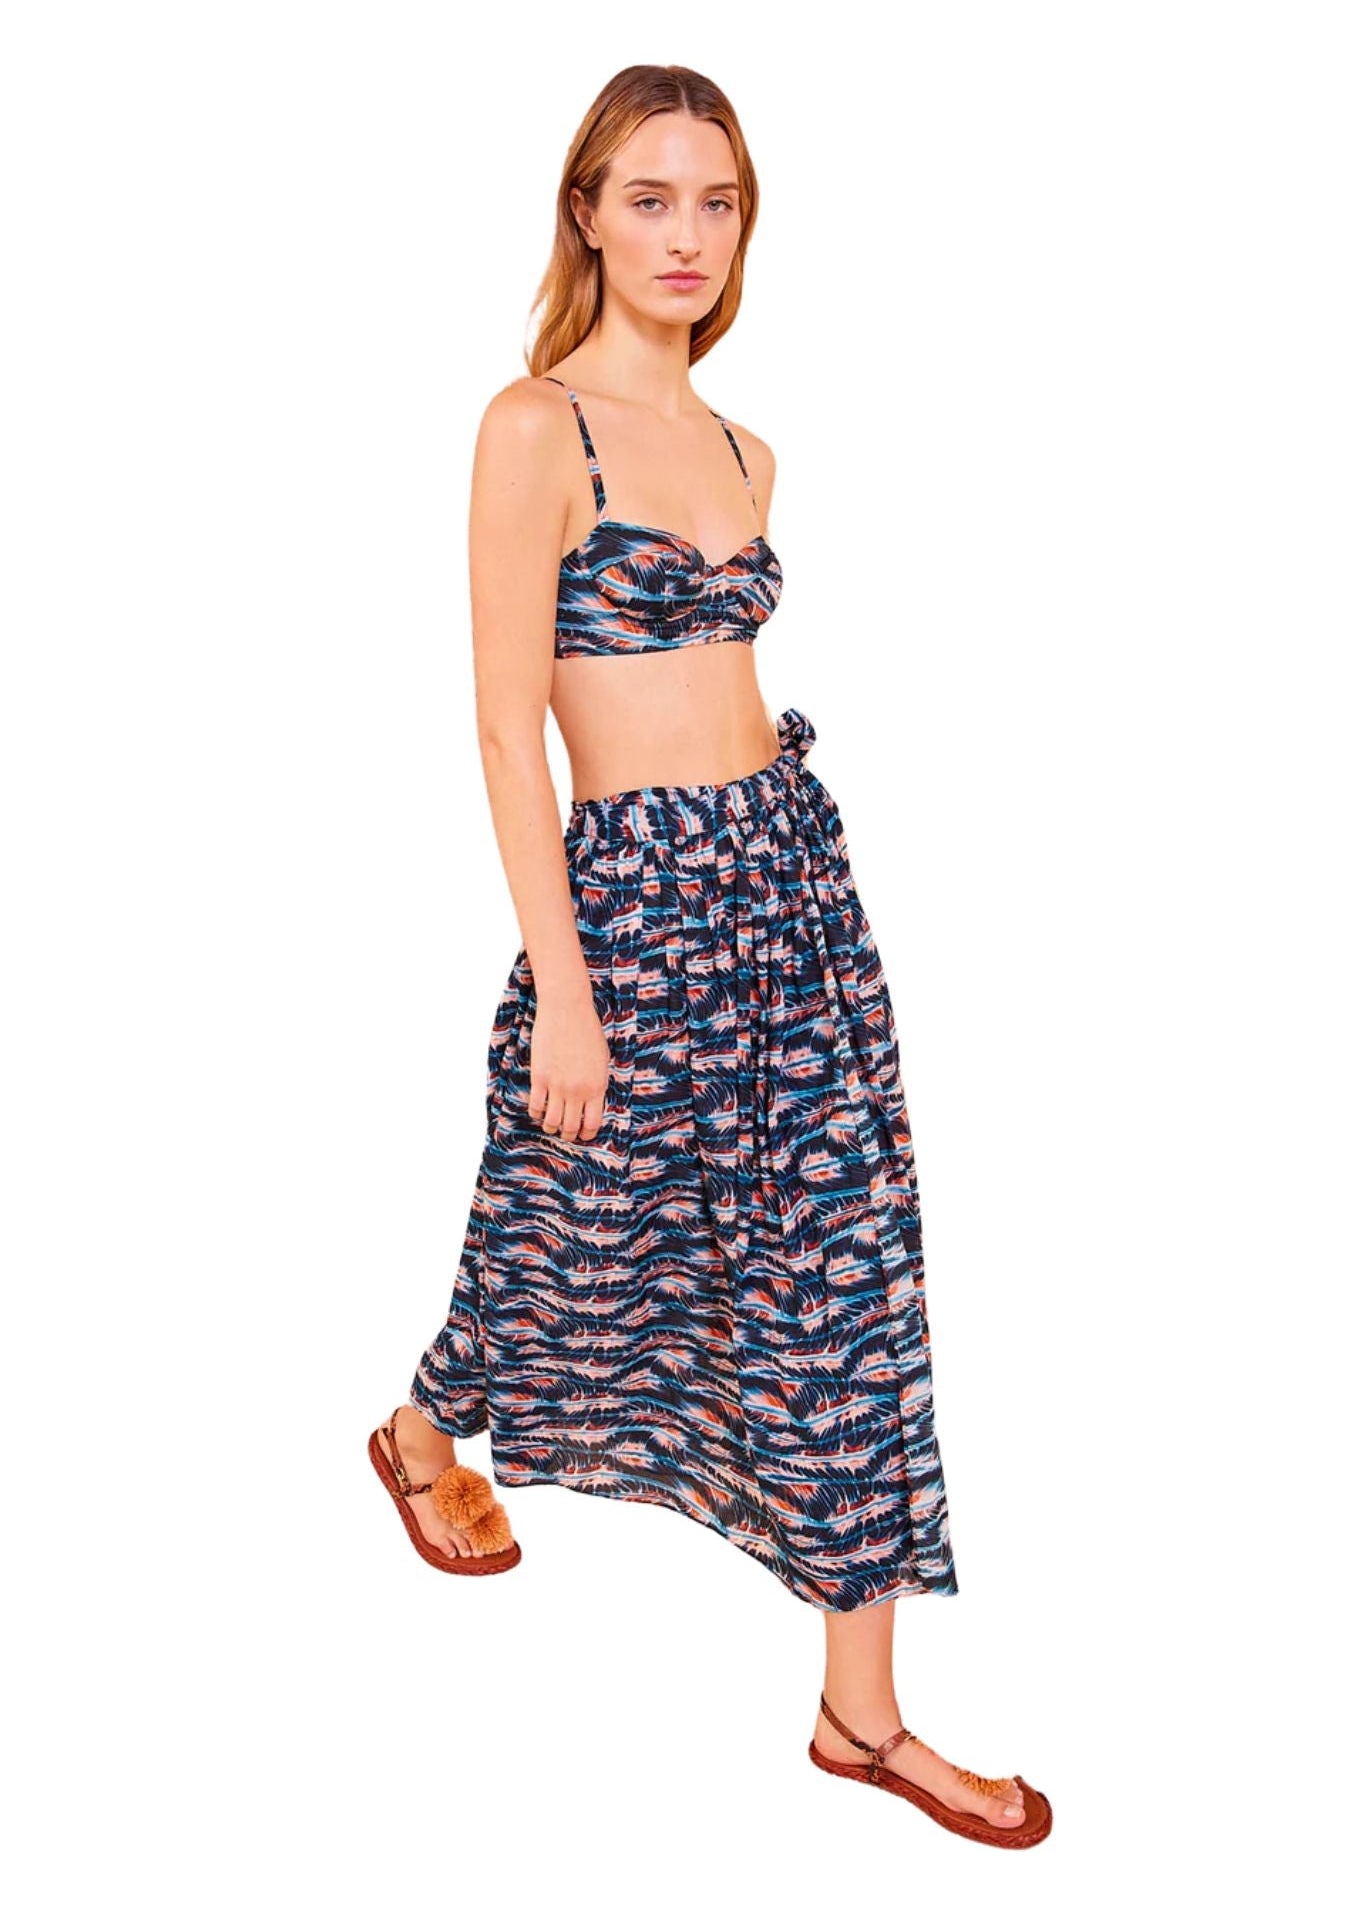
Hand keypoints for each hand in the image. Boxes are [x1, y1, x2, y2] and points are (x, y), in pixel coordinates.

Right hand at [527, 995, 611, 1142]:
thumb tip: (591, 1103)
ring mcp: (557, 1085)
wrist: (567, 1010)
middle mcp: (578, 1090)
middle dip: (568, 1134)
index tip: (583, 1135)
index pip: (593, 1123)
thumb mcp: (602, 1060)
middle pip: (571, 1126)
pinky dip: (536, 1113)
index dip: (587, 1134)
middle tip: (565, 1133)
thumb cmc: (588, 1031)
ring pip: (551, 1121)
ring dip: (550, 1127)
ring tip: (550, 1124)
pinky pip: (535, 1106)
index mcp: (597, 1087)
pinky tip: (538, 1110)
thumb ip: (597, 1084)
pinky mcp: (539, 1077)